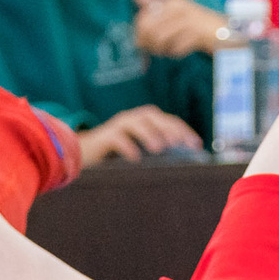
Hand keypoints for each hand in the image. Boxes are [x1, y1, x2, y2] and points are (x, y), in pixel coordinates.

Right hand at [78, 104, 200, 164]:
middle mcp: (132, 119)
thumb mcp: (138, 151)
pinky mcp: (103, 137)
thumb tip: (181, 162)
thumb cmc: (114, 154)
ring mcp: (117, 125)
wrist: (81, 153)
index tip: (197, 145)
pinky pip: (117, 138)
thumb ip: (154, 151)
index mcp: (143, 121)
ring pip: (136, 122)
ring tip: (160, 148)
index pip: (168, 121)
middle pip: (154, 117)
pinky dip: (127, 146)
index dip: (183, 130)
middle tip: (182, 144)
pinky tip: (135, 158)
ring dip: (149, 133)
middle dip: (170, 129)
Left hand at [129, 0, 229, 58]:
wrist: (228, 36)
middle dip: (150, 44)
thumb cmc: (197, 28)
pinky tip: (184, 50)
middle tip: (160, 50)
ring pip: (160, 39)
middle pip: (148, 29)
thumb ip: (154, 5)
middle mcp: (179, 7)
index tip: (146, 46)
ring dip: (164, 50)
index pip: (142, 20)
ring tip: (172, 50)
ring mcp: (189, 19)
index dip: (140, 36)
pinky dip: (177, 53)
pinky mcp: (199, 32)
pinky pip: (176, 47)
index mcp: (171, 2)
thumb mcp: (174, 15)